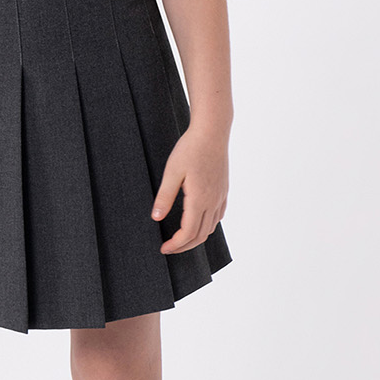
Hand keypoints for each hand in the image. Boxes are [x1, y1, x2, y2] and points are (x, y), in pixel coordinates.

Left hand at [151, 126, 228, 253]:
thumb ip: (164, 196)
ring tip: (181, 238)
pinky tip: (199, 222)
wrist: (212, 131)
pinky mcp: (223, 189)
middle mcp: (213, 201)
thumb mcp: (172, 172)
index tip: (163, 248)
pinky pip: (218, 215)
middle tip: (169, 248)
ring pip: (211, 227)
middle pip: (201, 235)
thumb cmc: (190, 148)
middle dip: (184, 246)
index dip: (176, 245)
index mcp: (200, 199)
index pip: (189, 233)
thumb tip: (156, 218)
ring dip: (196, 237)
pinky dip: (208, 225)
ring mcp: (220, 196)